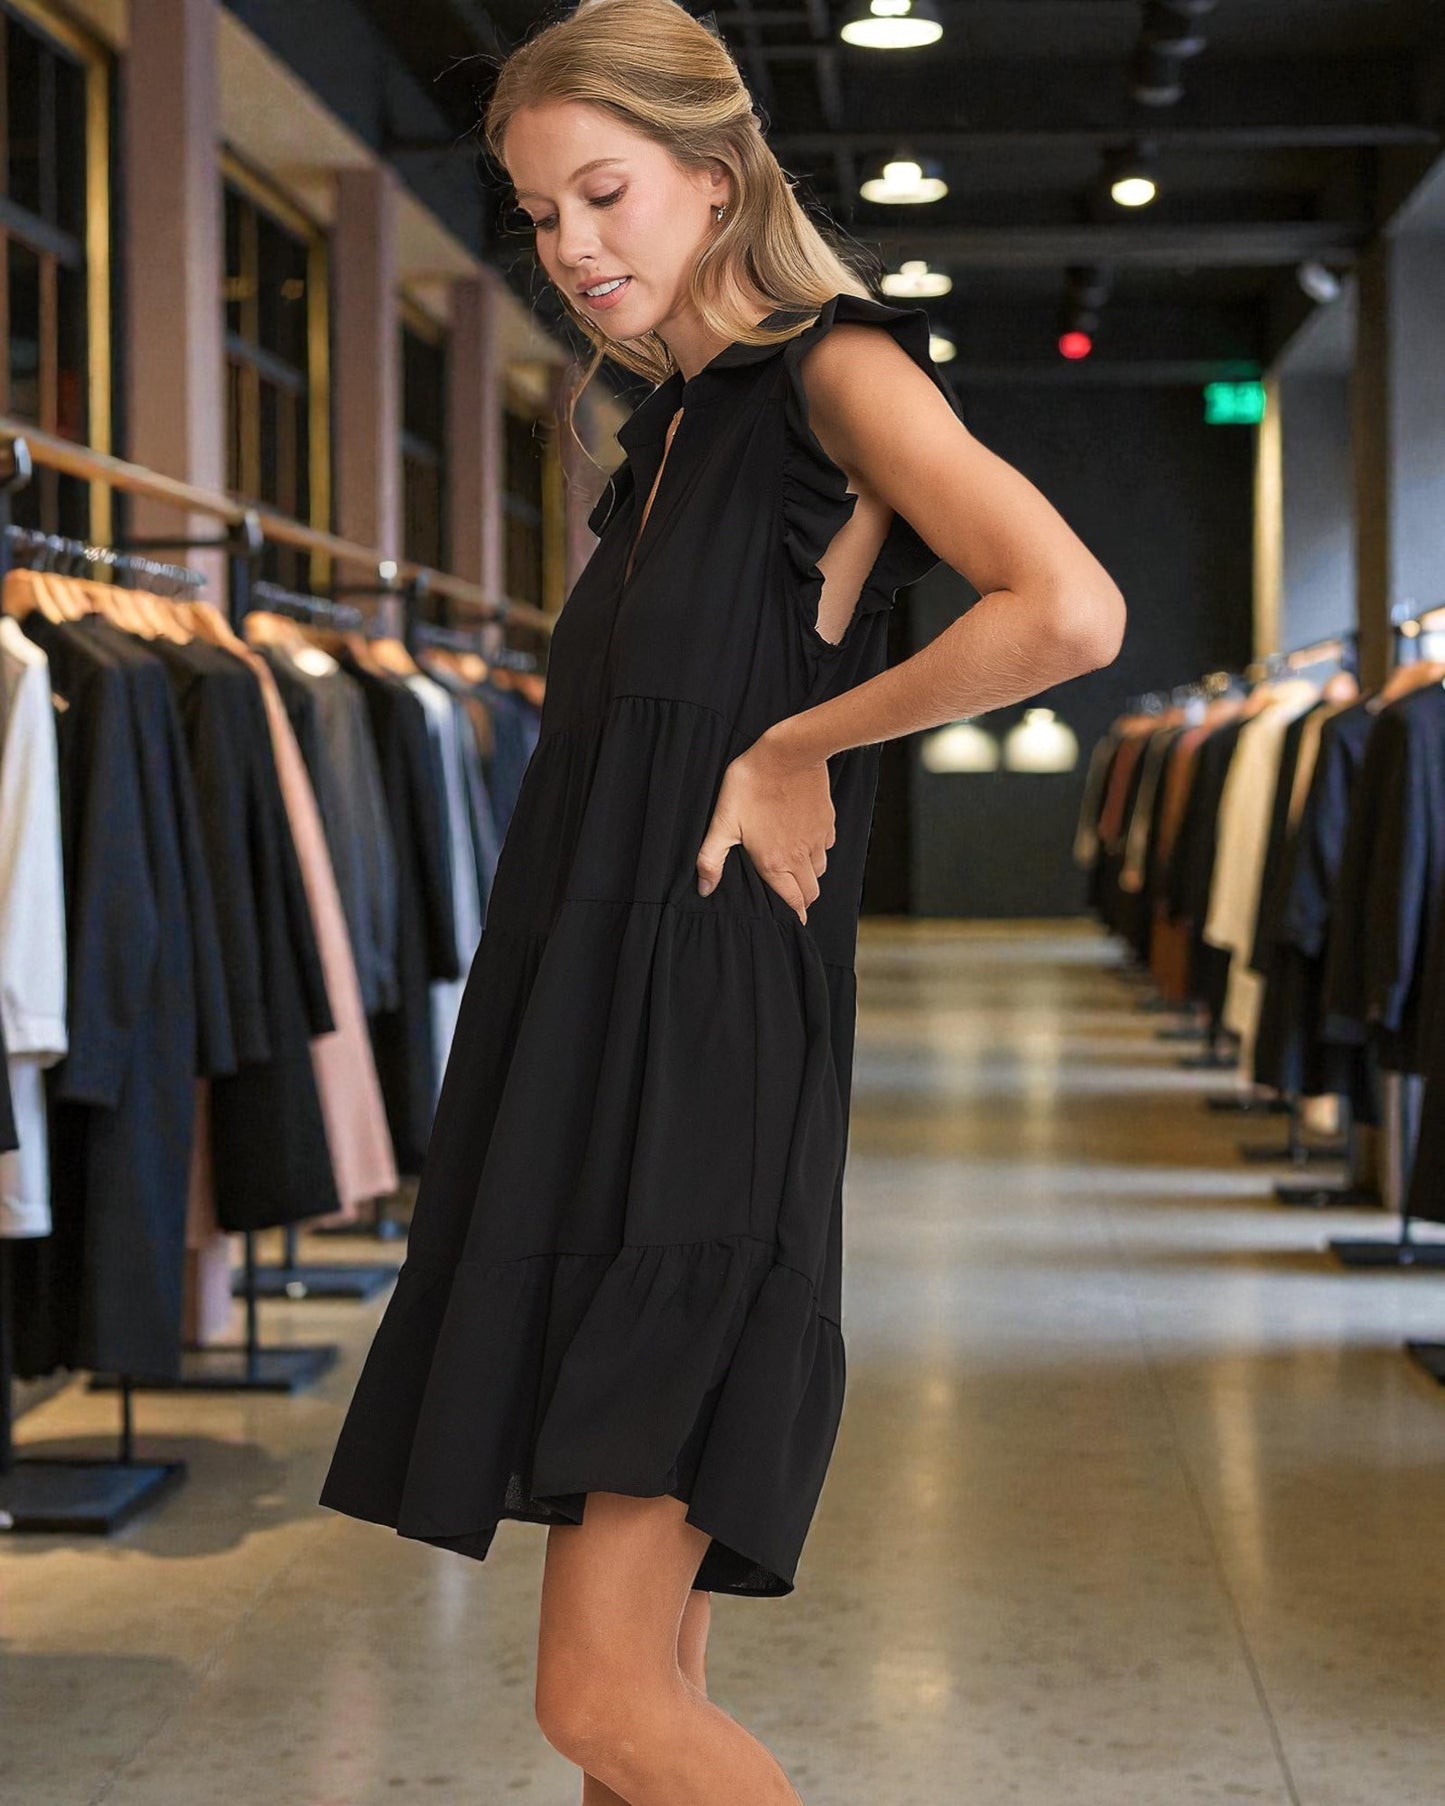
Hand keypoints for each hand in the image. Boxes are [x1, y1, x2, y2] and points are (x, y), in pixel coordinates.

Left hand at [696, 727, 835, 923]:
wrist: (789, 753)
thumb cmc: (751, 785)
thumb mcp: (722, 821)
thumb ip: (712, 858)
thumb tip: (704, 888)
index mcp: (776, 862)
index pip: (793, 902)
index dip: (793, 915)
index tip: (791, 921)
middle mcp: (801, 856)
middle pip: (811, 892)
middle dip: (802, 899)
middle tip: (789, 896)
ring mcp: (818, 838)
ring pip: (820, 869)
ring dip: (809, 874)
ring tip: (793, 867)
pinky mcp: (828, 821)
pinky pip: (827, 845)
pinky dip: (818, 850)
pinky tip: (804, 839)